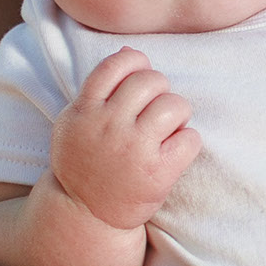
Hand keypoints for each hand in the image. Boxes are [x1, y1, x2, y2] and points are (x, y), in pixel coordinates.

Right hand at [49, 48, 199, 230]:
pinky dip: (188, 142)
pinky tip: (174, 151)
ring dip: (178, 113)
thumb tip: (130, 51)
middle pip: (151, 80)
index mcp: (85, 110)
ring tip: (168, 129)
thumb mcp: (76, 122)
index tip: (139, 82)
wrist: (85, 213)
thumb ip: (98, 88)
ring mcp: (133, 149)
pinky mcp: (156, 173)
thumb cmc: (85, 162)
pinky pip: (190, 138)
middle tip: (156, 110)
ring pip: (175, 105)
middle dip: (161, 90)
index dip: (136, 65)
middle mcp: (108, 126)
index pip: (117, 65)